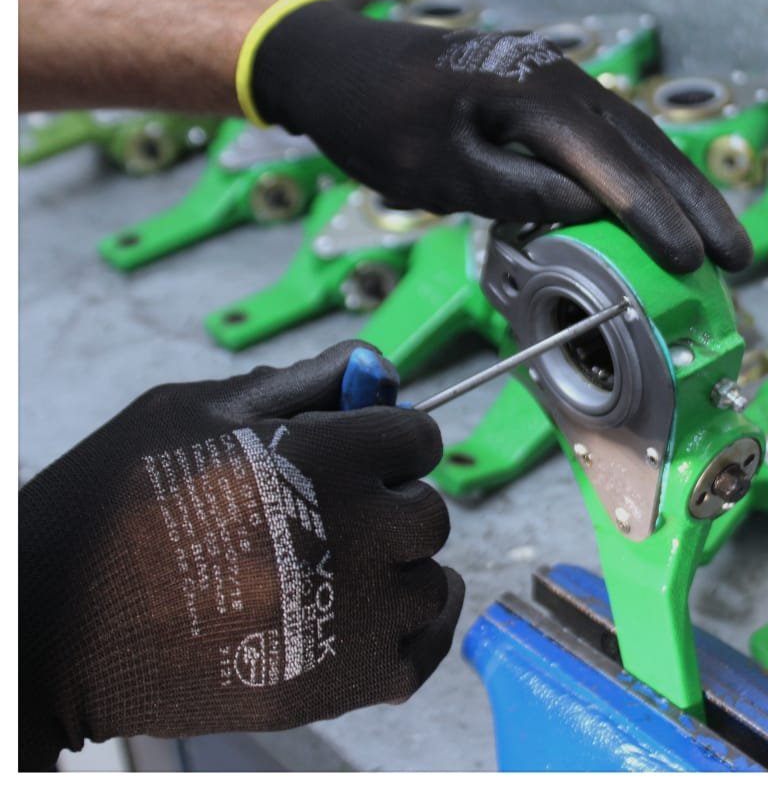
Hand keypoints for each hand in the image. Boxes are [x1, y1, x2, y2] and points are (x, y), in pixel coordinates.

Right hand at [19, 341, 461, 769]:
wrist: (51, 623)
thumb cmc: (112, 508)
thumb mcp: (195, 409)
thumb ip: (299, 382)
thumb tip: (378, 371)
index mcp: (322, 458)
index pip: (417, 436)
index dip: (391, 437)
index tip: (368, 449)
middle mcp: (353, 535)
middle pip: (428, 510)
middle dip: (392, 501)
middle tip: (337, 511)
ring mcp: (351, 617)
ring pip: (427, 581)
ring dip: (394, 569)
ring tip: (333, 569)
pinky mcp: (338, 684)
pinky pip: (422, 650)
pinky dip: (415, 628)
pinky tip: (384, 610)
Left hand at [250, 0, 752, 274]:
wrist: (339, 66)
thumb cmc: (376, 117)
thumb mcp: (435, 168)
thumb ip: (513, 188)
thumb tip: (587, 210)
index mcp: (529, 93)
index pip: (608, 162)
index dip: (652, 214)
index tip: (688, 259)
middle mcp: (556, 79)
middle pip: (643, 144)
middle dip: (694, 203)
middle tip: (736, 254)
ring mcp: (556, 82)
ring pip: (637, 138)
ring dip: (682, 188)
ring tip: (720, 235)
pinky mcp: (548, 96)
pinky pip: (613, 136)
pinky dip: (646, 173)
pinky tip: (666, 201)